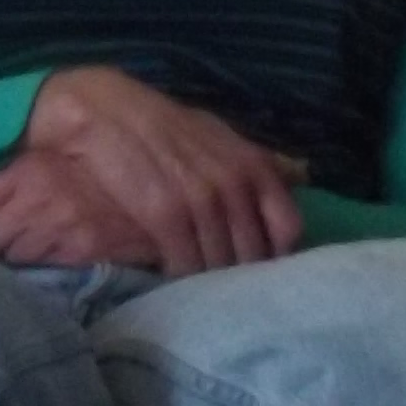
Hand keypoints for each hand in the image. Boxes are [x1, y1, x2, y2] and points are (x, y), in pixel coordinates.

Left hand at [0, 141, 171, 269]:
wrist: (164, 194)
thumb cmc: (108, 174)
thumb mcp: (61, 160)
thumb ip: (24, 172)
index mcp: (30, 168)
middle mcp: (38, 195)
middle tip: (10, 240)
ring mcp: (57, 226)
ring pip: (9, 257)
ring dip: (18, 257)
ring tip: (39, 249)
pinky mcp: (77, 251)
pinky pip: (38, 272)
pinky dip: (42, 270)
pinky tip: (56, 260)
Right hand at [16, 65, 303, 274]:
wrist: (104, 111)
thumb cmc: (163, 126)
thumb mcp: (220, 136)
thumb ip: (256, 163)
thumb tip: (301, 174)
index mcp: (254, 165)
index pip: (288, 228)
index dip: (278, 255)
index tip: (262, 270)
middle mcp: (235, 183)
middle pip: (254, 254)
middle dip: (244, 277)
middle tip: (229, 291)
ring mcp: (201, 199)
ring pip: (220, 264)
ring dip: (212, 285)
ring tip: (203, 294)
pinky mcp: (165, 214)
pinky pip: (185, 264)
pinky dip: (182, 279)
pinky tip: (175, 281)